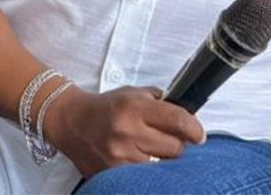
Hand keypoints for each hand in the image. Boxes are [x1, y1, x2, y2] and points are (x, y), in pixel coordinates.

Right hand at [43, 85, 204, 175]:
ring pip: (161, 165)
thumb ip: (161, 101)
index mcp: (134, 108)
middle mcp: (127, 132)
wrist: (71, 122)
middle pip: (174, 148)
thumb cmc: (106, 107)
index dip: (194, 129)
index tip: (199, 135)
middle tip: (172, 139)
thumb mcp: (133, 93)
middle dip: (178, 144)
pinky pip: (142, 176)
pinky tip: (141, 159)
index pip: (177, 120)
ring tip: (152, 149)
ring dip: (162, 158)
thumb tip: (187, 115)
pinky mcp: (111, 174)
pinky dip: (146, 169)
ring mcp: (118, 156)